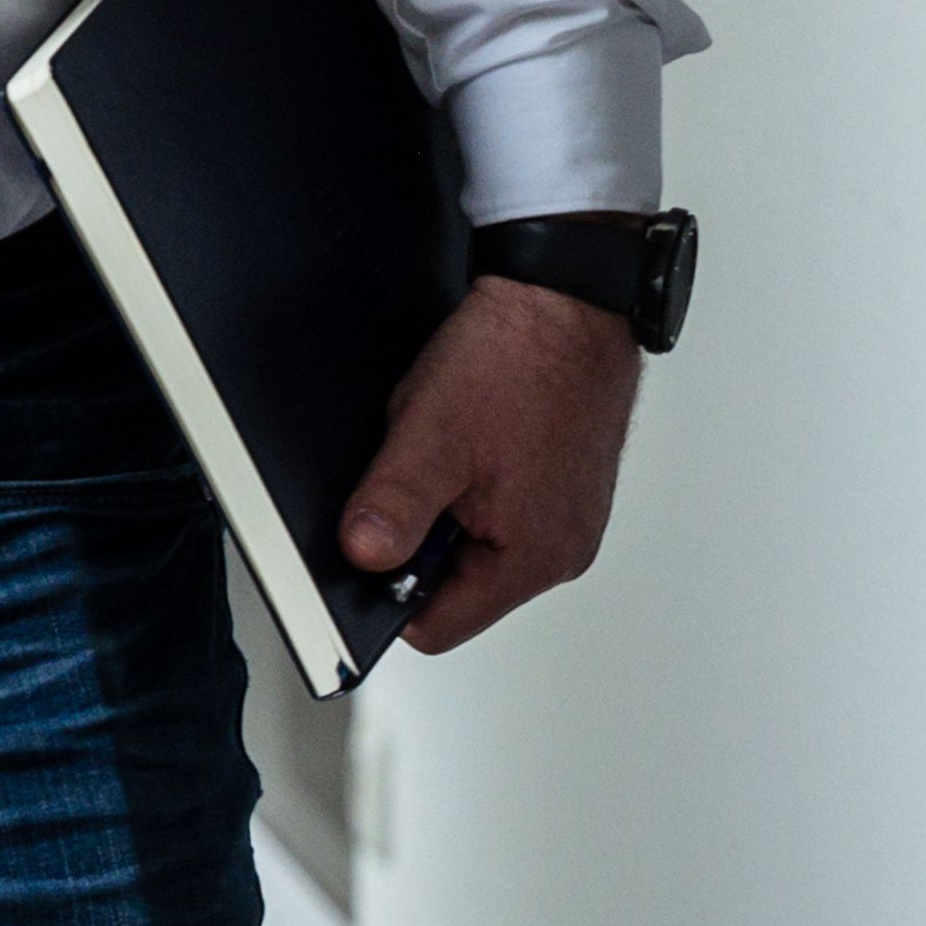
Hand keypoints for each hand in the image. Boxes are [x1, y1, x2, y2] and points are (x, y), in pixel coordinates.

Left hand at [338, 276, 644, 652]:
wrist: (566, 300)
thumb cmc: (518, 362)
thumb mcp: (431, 437)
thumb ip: (393, 507)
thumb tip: (362, 558)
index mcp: (533, 557)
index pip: (440, 625)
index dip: (386, 597)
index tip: (359, 554)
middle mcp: (559, 548)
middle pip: (455, 586)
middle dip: (413, 540)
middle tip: (402, 478)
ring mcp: (563, 516)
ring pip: (471, 541)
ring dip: (438, 505)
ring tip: (437, 447)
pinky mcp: (559, 482)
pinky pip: (493, 505)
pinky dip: (464, 480)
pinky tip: (459, 435)